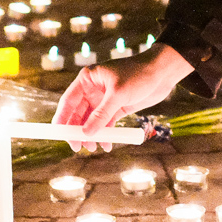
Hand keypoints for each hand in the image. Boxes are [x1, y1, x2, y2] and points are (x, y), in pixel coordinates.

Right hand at [52, 43, 191, 151]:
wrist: (162, 73)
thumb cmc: (139, 74)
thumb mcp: (118, 94)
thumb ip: (101, 114)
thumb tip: (85, 133)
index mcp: (88, 79)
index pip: (68, 101)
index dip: (62, 119)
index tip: (58, 135)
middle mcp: (93, 89)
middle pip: (78, 114)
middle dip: (77, 131)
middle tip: (77, 147)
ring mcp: (104, 99)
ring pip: (92, 121)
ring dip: (92, 135)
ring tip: (94, 148)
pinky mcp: (116, 107)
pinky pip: (106, 123)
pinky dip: (105, 134)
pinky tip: (107, 144)